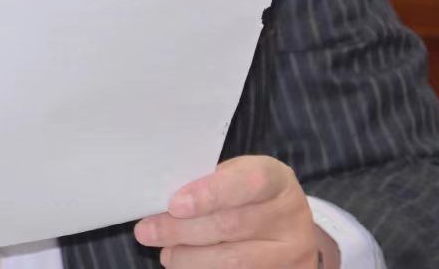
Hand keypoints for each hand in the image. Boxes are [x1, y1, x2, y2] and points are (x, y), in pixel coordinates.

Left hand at [134, 156, 339, 268]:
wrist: (288, 226)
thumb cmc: (252, 196)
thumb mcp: (238, 177)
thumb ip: (209, 185)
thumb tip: (164, 206)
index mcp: (277, 180)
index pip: (248, 182)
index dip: (209, 194)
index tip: (174, 205)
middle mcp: (290, 216)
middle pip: (233, 226)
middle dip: (184, 230)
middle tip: (148, 231)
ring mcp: (290, 252)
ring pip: (234, 261)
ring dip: (190, 258)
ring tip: (167, 254)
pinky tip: (185, 266)